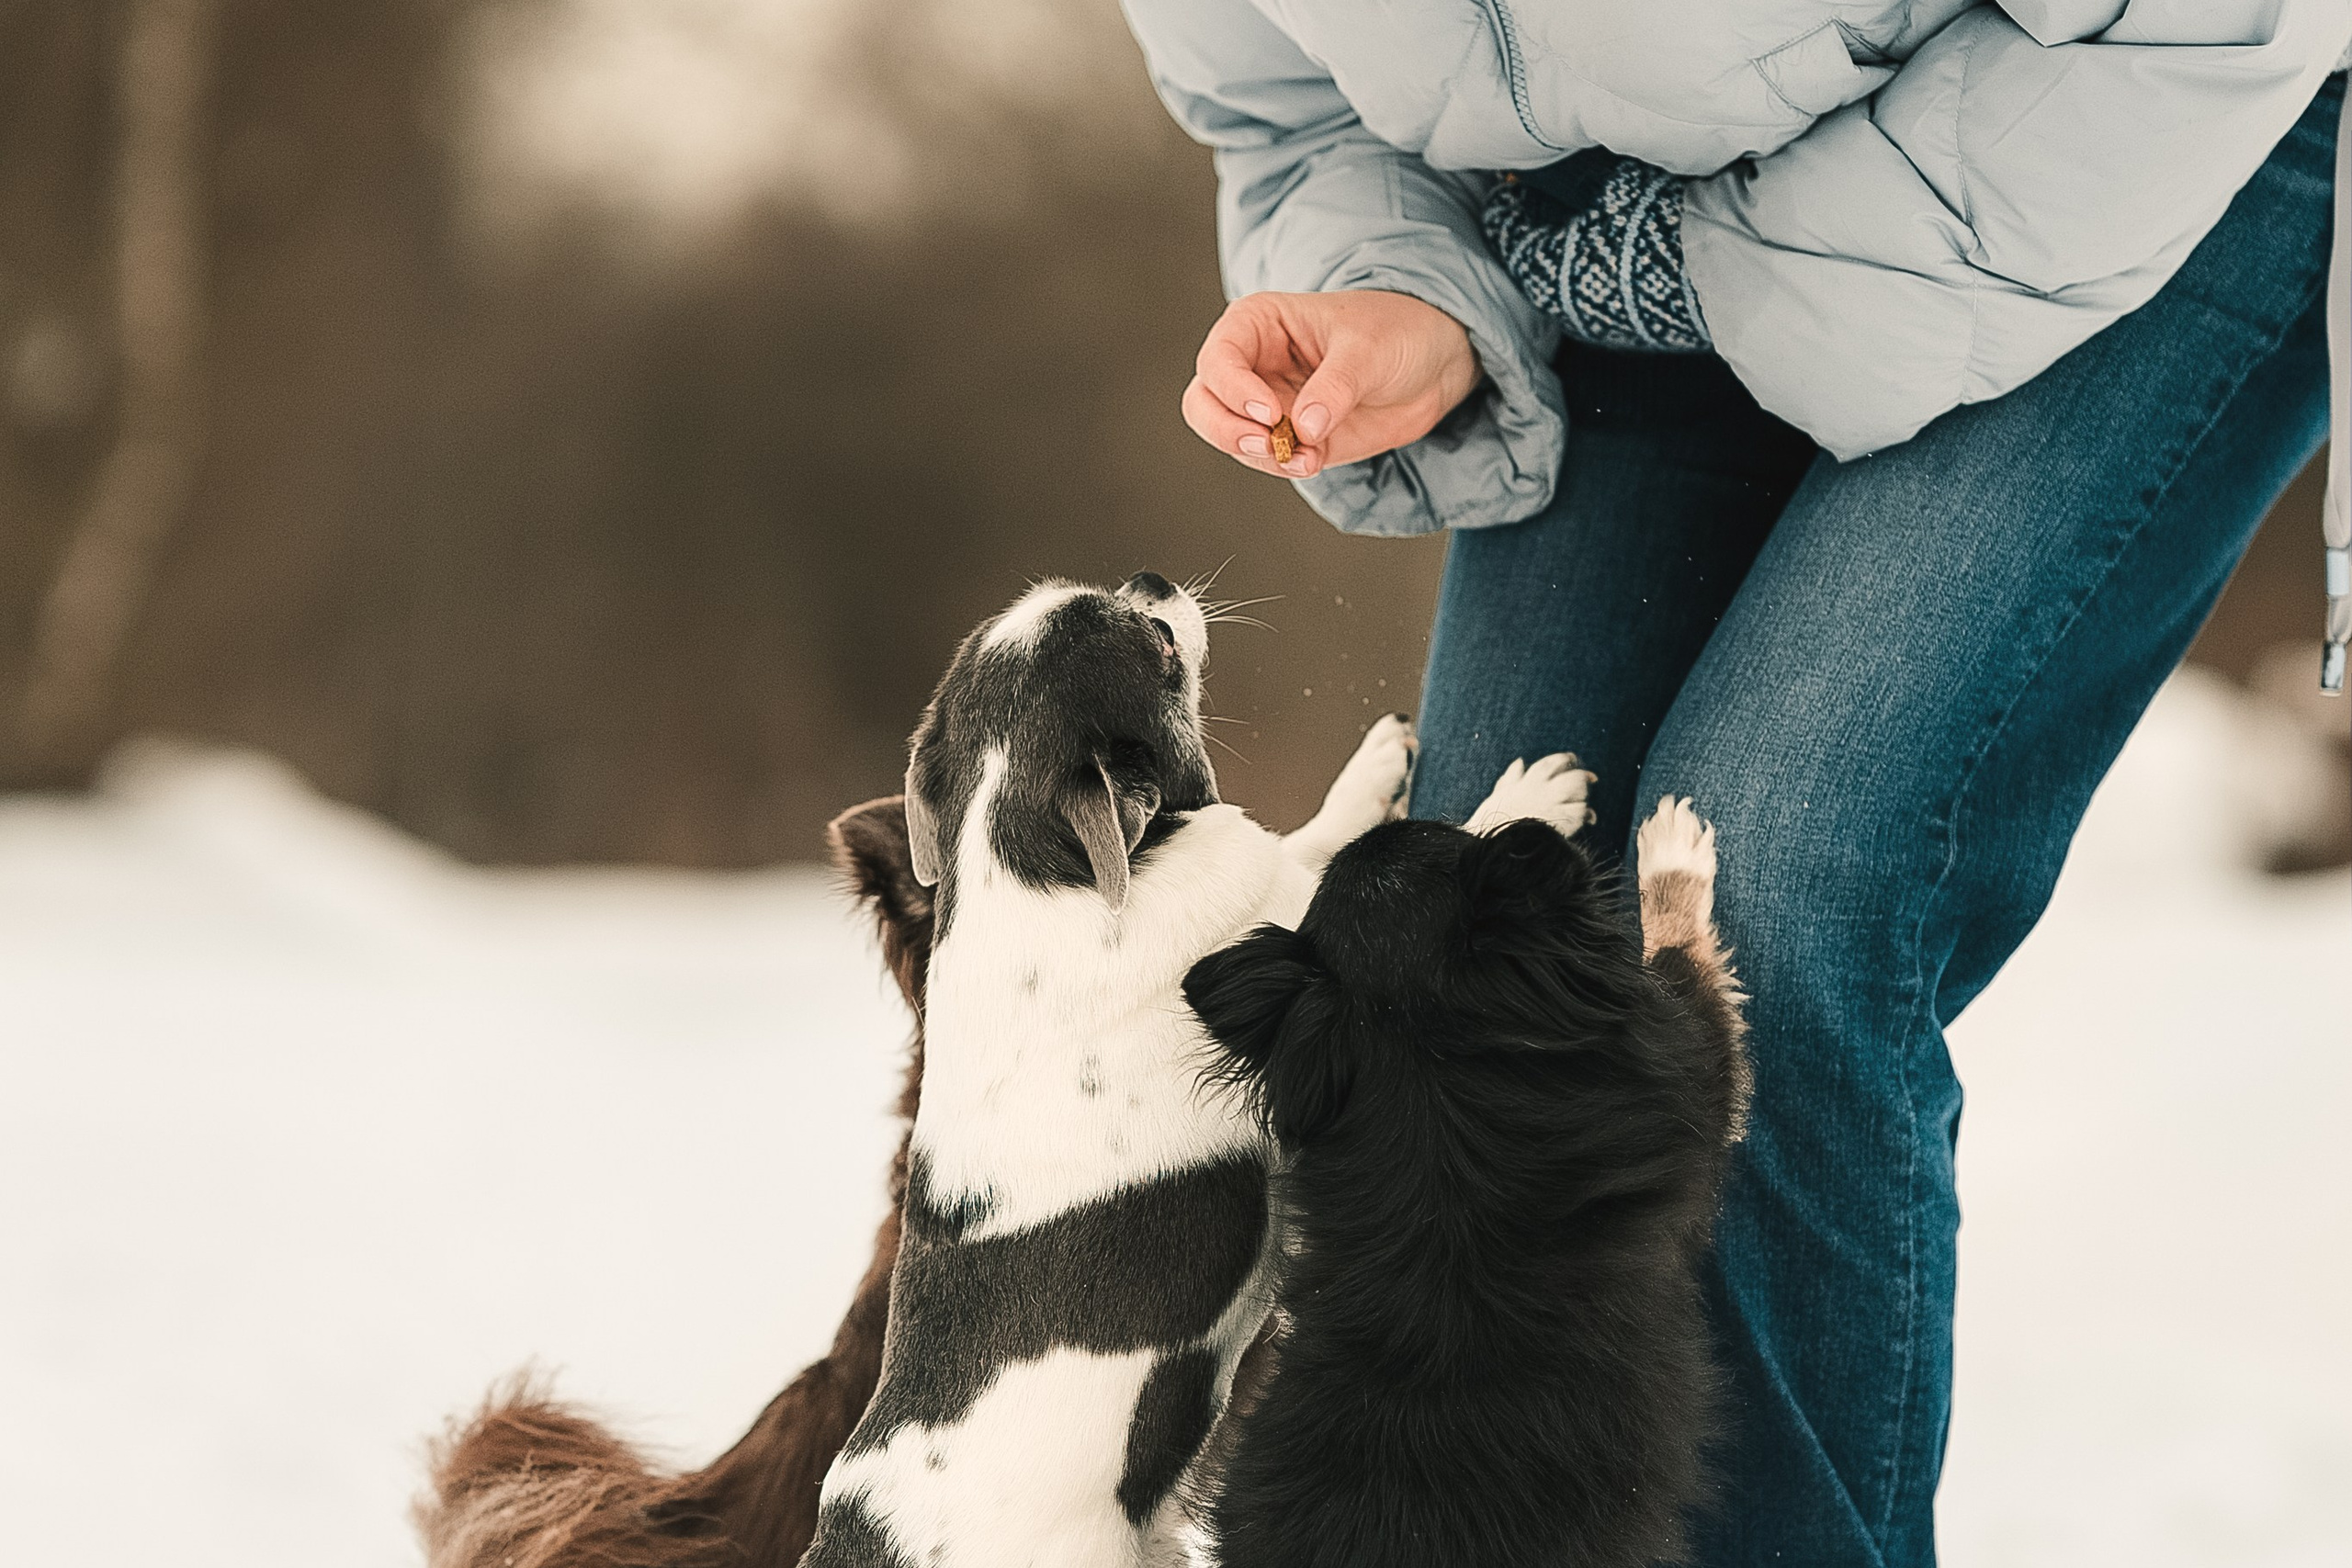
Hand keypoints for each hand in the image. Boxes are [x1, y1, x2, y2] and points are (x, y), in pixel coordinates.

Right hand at [1182, 290, 1480, 479]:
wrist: (1435, 363)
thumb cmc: (1397, 331)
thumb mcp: (1368, 349)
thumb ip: (1335, 386)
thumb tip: (1304, 428)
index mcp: (1259, 325)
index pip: (1218, 358)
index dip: (1233, 389)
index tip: (1270, 411)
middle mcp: (1254, 366)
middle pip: (1204, 403)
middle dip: (1227, 430)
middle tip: (1265, 444)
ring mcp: (1270, 405)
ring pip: (1231, 439)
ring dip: (1260, 456)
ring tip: (1305, 457)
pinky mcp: (1293, 438)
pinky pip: (1270, 461)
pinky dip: (1285, 467)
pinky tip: (1314, 460)